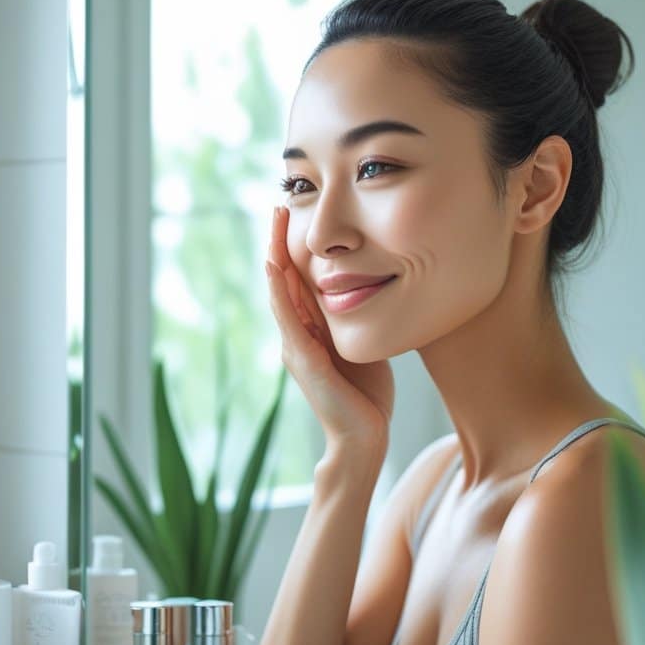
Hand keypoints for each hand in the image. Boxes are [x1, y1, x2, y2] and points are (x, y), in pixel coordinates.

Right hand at [265, 206, 393, 450]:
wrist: (363, 440)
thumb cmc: (367, 398)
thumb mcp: (363, 347)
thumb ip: (356, 325)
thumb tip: (370, 296)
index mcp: (312, 332)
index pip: (298, 282)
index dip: (294, 249)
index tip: (295, 215)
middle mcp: (298, 336)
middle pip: (283, 280)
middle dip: (279, 241)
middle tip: (278, 204)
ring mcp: (297, 348)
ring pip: (280, 293)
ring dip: (275, 255)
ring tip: (273, 224)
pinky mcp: (304, 360)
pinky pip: (288, 319)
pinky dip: (279, 291)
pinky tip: (275, 267)